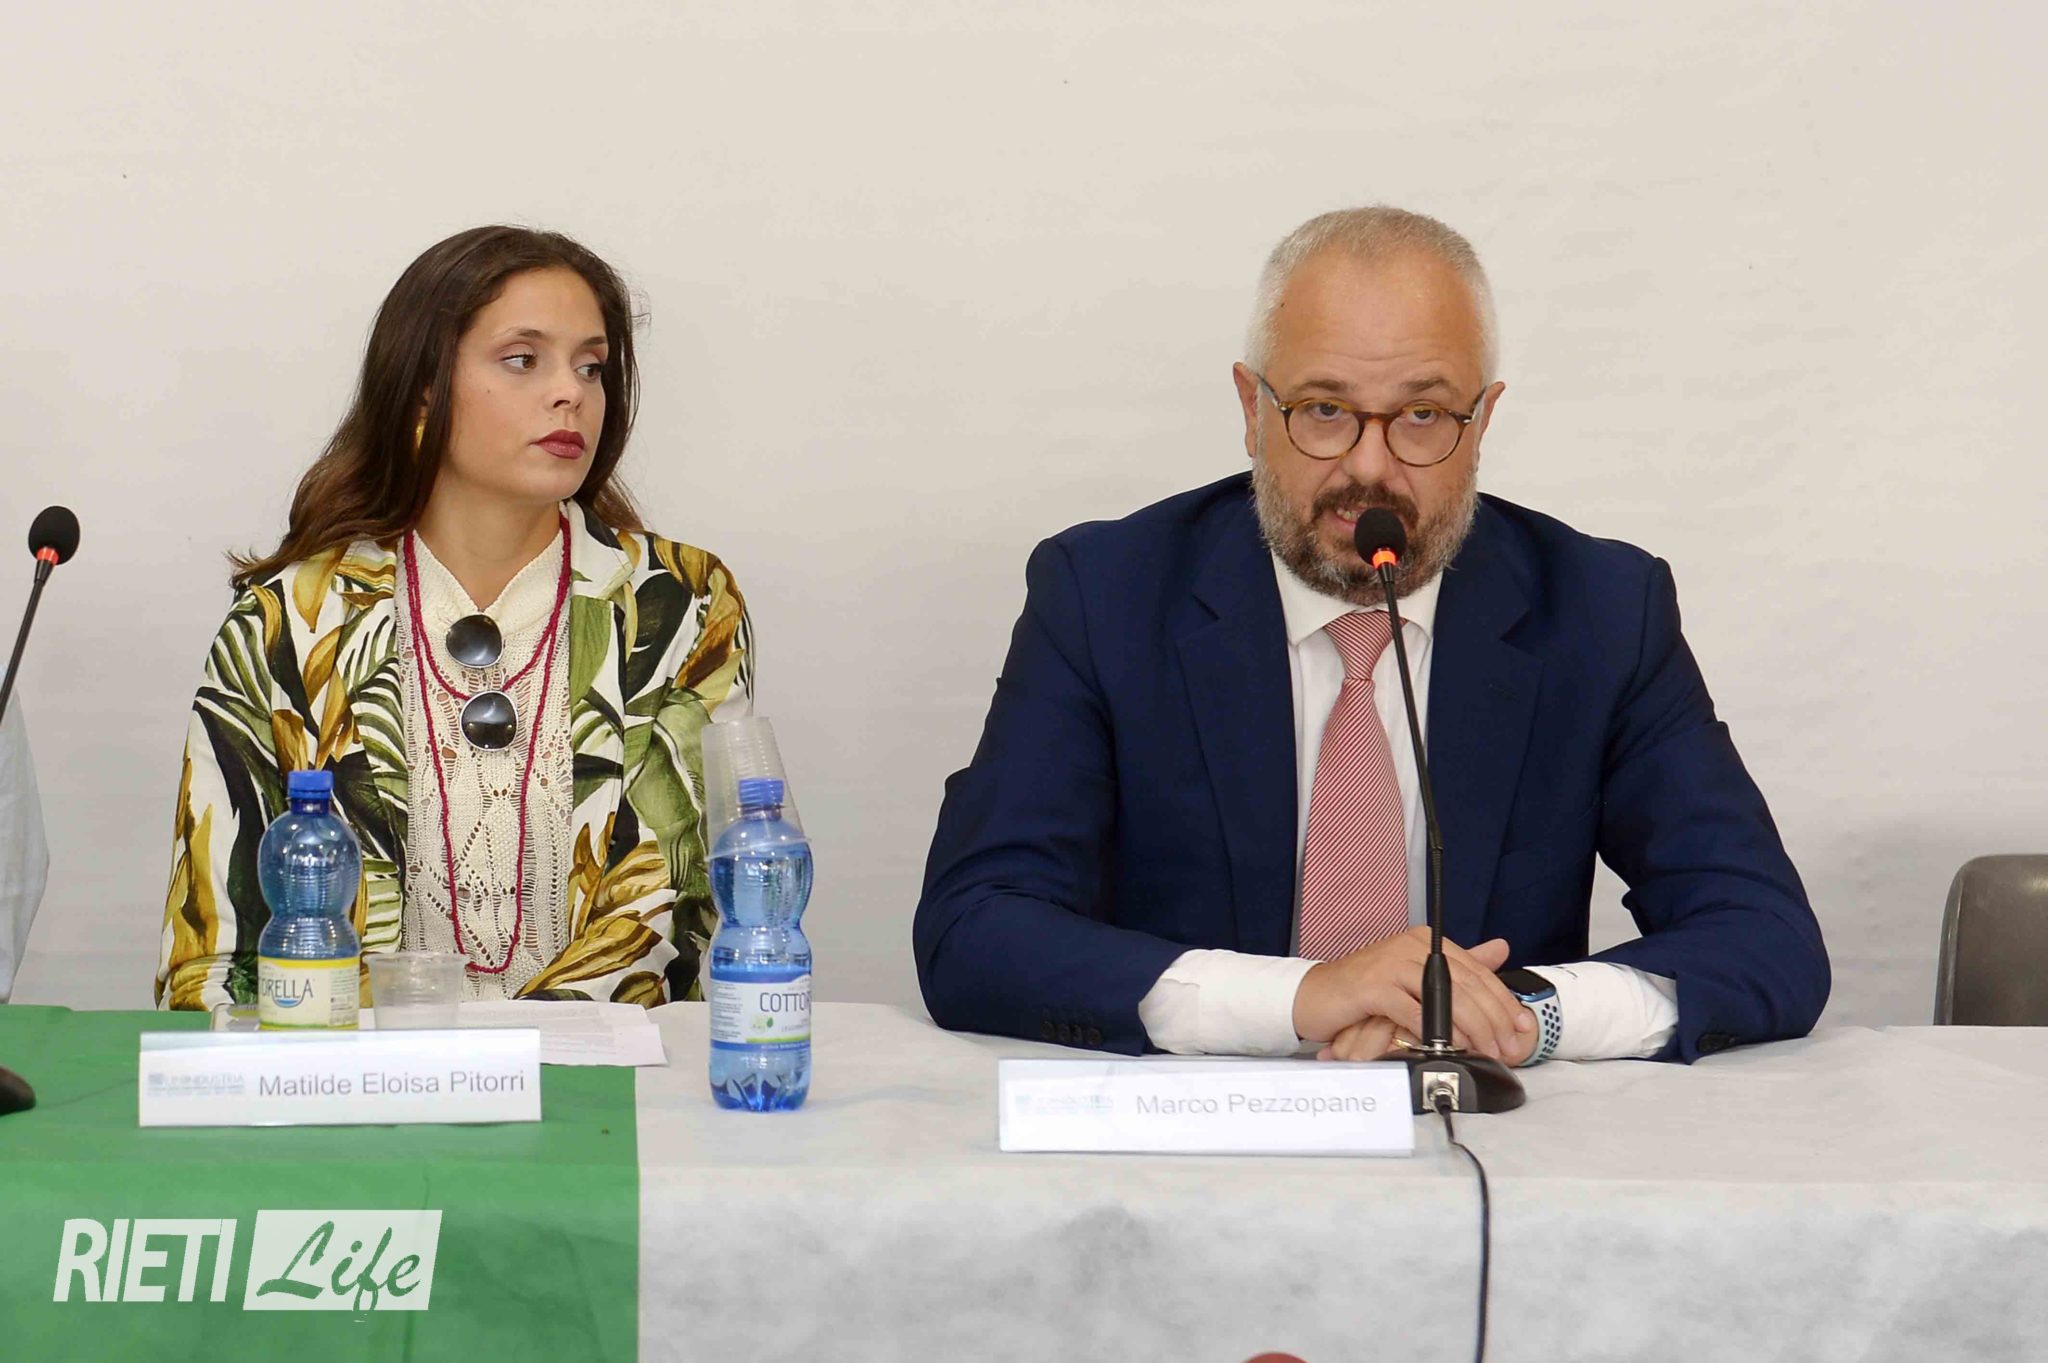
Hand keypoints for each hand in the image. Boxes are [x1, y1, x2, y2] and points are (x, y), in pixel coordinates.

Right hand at [1289, 926, 1535, 1061]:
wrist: (1316, 997)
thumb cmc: (1367, 992)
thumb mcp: (1416, 977)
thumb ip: (1459, 966)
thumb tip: (1500, 948)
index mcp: (1425, 941)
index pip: (1478, 971)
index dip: (1504, 1001)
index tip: (1522, 1028)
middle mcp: (1411, 946)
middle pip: (1467, 985)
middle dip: (1494, 1021)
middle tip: (1509, 1048)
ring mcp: (1391, 964)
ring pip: (1447, 998)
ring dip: (1472, 1030)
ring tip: (1486, 1052)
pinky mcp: (1374, 987)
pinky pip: (1414, 1012)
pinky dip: (1436, 1033)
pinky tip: (1449, 1048)